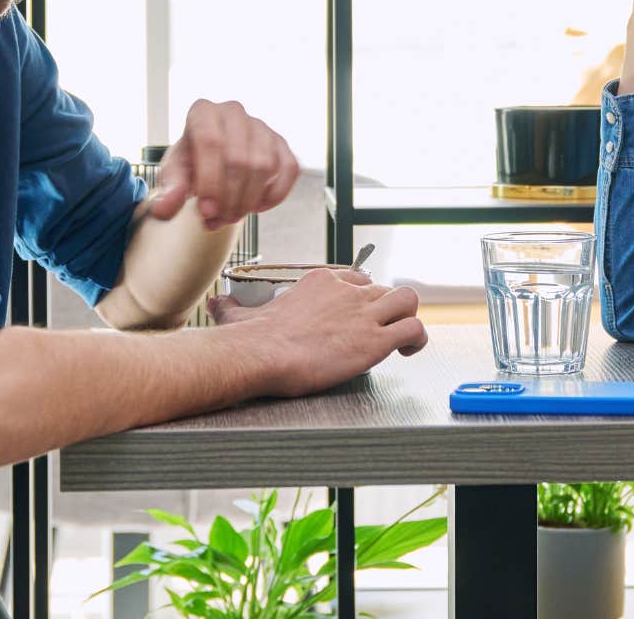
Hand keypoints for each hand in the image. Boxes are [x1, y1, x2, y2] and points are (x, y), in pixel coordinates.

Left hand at [147, 99, 298, 229]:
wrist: (210, 163)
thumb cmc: (190, 166)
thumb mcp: (173, 177)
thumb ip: (168, 192)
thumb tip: (164, 210)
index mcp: (203, 112)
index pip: (212, 143)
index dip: (210, 181)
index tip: (206, 211)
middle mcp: (233, 111)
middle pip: (239, 159)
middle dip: (229, 198)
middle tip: (217, 220)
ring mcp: (260, 125)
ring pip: (264, 166)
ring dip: (249, 200)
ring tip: (231, 217)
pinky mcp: (280, 142)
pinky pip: (289, 169)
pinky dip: (276, 194)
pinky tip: (257, 207)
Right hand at [209, 267, 428, 396]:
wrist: (262, 354)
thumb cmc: (252, 338)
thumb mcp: (240, 315)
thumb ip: (232, 308)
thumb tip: (216, 304)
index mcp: (321, 281)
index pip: (356, 279)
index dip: (361, 298)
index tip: (357, 315)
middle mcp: (347, 292)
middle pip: (383, 289)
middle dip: (385, 310)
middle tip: (378, 331)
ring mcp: (364, 314)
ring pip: (407, 300)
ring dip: (408, 317)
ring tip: (401, 338)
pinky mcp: (375, 340)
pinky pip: (413, 329)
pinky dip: (416, 340)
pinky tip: (406, 352)